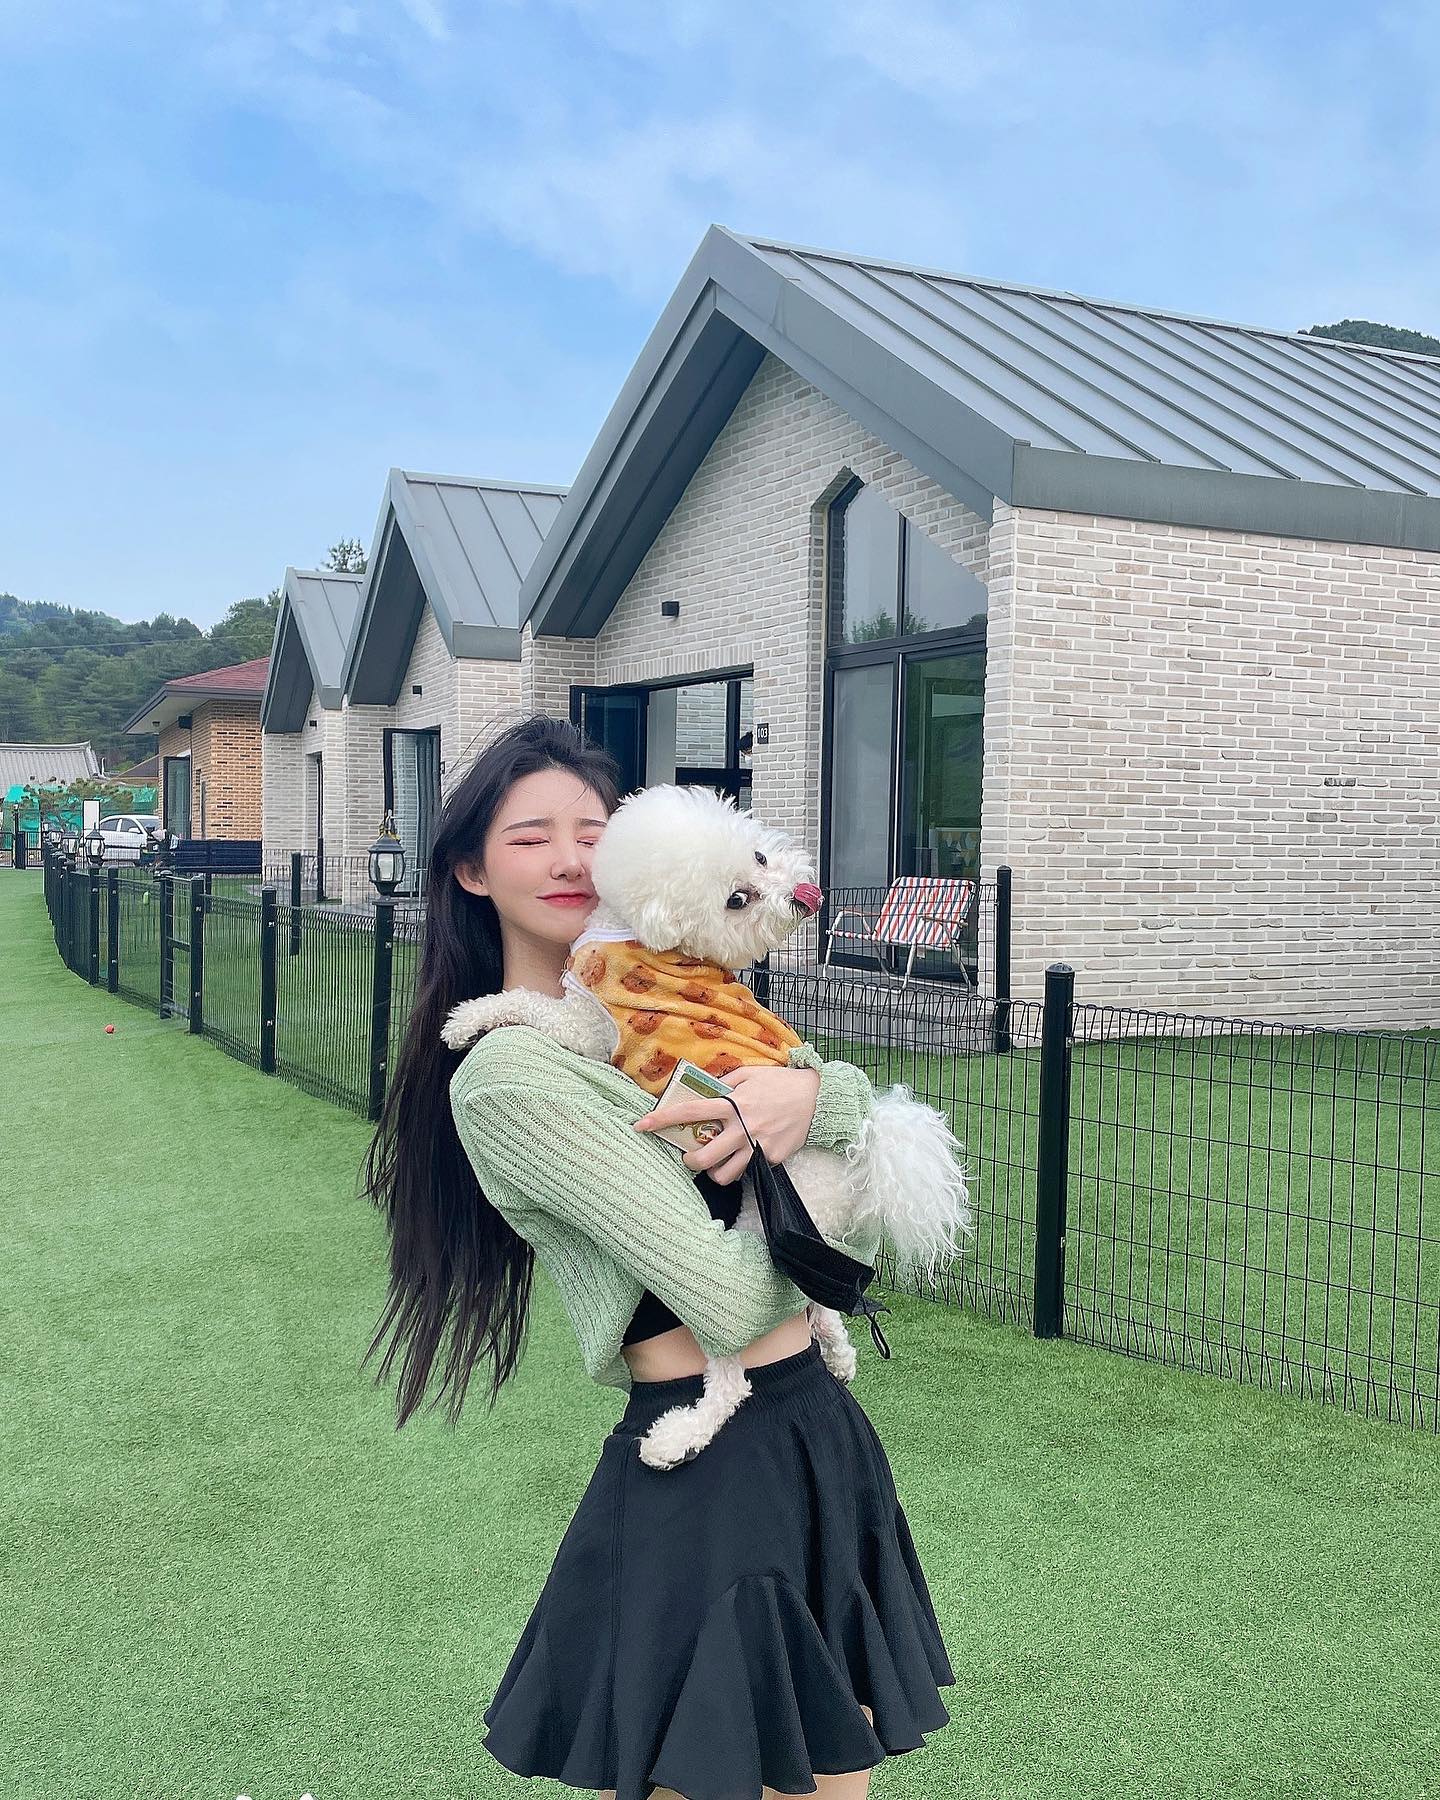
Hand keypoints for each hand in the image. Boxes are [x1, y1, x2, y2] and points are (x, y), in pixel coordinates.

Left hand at [632, 1063, 822, 1184]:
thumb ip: (725, 1081)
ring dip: (714, 1172)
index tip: (641, 1125)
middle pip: (703, 1158)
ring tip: (716, 1163)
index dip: (662, 1119)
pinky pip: (749, 1172)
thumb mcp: (750, 1073)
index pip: (690, 1112)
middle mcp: (742, 1128)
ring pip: (725, 1175)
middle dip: (689, 1161)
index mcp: (733, 1103)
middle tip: (690, 1155)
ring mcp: (758, 1146)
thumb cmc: (780, 1083)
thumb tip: (704, 1086)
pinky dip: (741, 1169)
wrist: (818, 1099)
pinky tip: (743, 1158)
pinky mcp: (773, 1159)